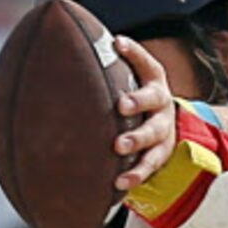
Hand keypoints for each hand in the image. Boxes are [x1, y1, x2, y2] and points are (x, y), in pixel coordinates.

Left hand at [111, 37, 177, 194]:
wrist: (163, 129)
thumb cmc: (134, 101)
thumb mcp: (128, 82)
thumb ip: (106, 70)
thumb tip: (63, 49)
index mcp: (153, 81)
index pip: (146, 63)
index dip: (135, 53)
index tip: (117, 44)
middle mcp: (162, 104)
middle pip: (154, 100)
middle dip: (138, 102)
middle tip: (121, 106)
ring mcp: (164, 131)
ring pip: (154, 136)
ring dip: (137, 141)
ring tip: (118, 147)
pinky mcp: (160, 155)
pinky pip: (149, 166)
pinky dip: (135, 174)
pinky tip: (119, 183)